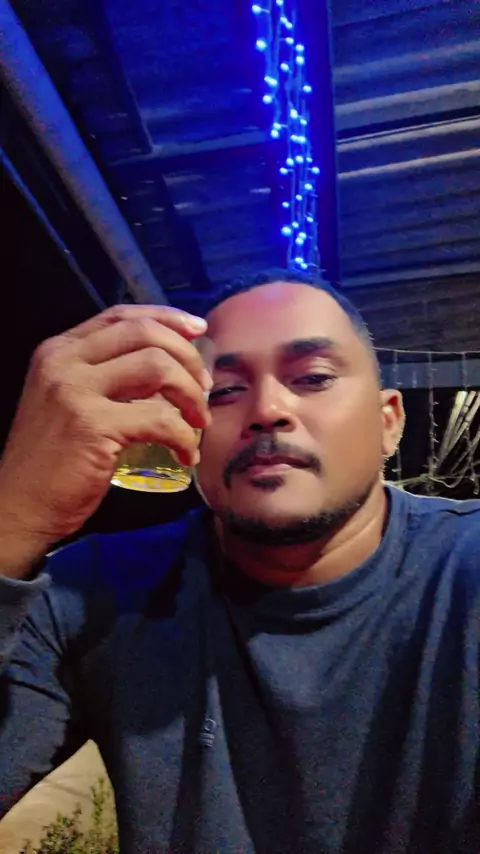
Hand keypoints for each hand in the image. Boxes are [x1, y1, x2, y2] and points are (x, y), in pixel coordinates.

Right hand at [0, 304, 211, 544]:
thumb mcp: (68, 401)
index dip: (166, 317)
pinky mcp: (91, 425)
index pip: (120, 315)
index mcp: (58, 350)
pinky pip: (159, 419)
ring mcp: (74, 390)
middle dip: (187, 356)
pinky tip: (187, 454)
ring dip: (191, 394)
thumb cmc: (50, 461)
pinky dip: (183, 436)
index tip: (199, 331)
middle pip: (144, 333)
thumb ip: (104, 377)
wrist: (20, 506)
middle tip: (204, 386)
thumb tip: (168, 369)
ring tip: (199, 421)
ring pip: (157, 366)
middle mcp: (63, 361)